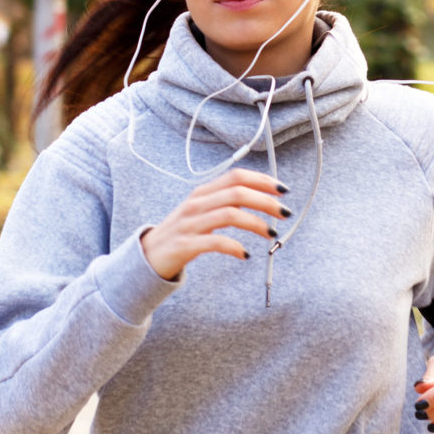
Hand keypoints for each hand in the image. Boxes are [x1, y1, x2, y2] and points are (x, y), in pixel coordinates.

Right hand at [140, 168, 289, 280]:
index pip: (236, 176)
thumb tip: (262, 198)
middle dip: (265, 201)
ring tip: (271, 233)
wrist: (148, 256)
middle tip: (285, 213)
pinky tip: (245, 254)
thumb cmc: (182, 233)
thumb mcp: (201, 211)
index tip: (283, 190)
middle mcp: (196, 204)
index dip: (262, 180)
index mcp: (202, 192)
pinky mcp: (185, 245)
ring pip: (229, 214)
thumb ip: (225, 201)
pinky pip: (215, 242)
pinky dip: (234, 246)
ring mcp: (189, 224)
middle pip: (236, 193)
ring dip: (255, 223)